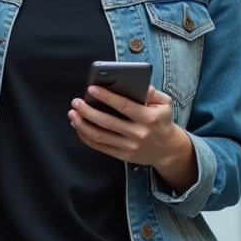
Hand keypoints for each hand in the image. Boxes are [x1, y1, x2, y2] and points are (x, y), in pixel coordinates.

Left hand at [69, 85, 195, 192]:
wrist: (167, 150)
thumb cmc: (162, 122)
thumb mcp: (165, 104)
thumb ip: (153, 93)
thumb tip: (142, 86)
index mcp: (148, 118)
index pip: (124, 106)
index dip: (106, 97)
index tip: (91, 89)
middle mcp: (138, 133)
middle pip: (107, 122)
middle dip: (88, 111)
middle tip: (76, 102)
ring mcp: (129, 146)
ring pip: (100, 136)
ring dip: (83, 124)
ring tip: (73, 114)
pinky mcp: (122, 155)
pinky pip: (100, 147)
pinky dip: (86, 137)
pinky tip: (79, 127)